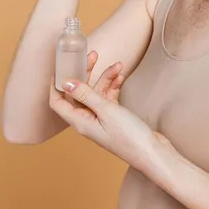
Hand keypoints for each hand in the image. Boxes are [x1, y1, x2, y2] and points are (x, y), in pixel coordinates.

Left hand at [49, 52, 159, 175]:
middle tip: (94, 56)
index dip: (56, 84)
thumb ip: (86, 94)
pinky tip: (121, 77)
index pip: (58, 102)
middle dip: (86, 73)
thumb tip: (65, 82)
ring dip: (106, 78)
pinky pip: (108, 97)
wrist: (152, 152)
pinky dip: (113, 86)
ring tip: (119, 66)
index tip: (61, 66)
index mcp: (79, 121)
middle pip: (79, 92)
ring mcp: (100, 119)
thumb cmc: (128, 136)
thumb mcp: (106, 110)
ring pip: (97, 92)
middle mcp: (87, 120)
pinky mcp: (113, 117)